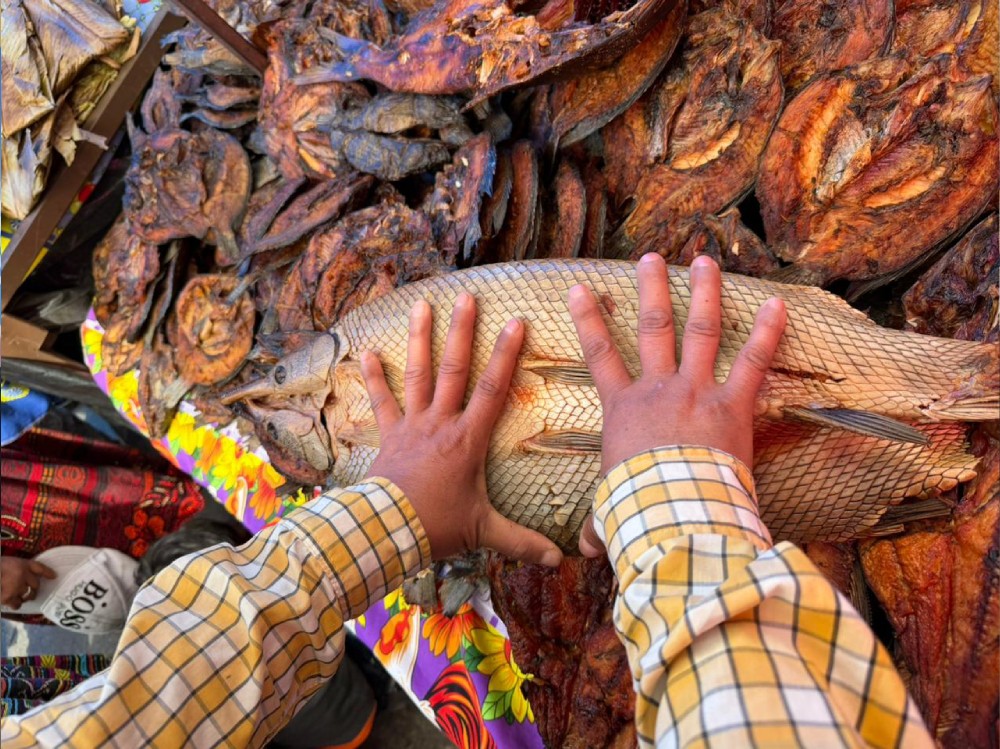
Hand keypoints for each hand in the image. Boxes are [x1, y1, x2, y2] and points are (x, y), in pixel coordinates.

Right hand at [1, 555, 55, 609]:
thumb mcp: (4, 563)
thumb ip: (14, 568)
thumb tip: (21, 575)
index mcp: (22, 564)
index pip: (39, 568)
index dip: (47, 572)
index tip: (54, 576)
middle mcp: (22, 575)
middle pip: (35, 584)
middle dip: (33, 589)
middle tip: (30, 592)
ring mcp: (16, 587)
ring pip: (27, 595)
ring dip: (25, 597)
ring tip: (18, 597)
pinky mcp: (8, 598)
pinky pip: (17, 604)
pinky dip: (15, 605)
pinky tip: (12, 603)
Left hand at [361, 293, 563, 566]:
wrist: (386, 530)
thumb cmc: (437, 526)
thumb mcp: (484, 533)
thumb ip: (522, 542)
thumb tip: (559, 560)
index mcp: (468, 440)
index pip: (494, 389)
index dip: (507, 355)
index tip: (517, 322)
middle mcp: (441, 423)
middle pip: (454, 370)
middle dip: (462, 332)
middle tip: (466, 296)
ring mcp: (412, 425)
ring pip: (418, 375)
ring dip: (419, 339)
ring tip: (421, 305)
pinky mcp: (389, 435)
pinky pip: (381, 401)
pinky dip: (373, 377)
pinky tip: (365, 352)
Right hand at [570, 253, 785, 555]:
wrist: (673, 514)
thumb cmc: (637, 511)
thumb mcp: (608, 513)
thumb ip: (598, 523)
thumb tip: (583, 551)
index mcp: (623, 410)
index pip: (599, 355)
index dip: (587, 320)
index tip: (580, 289)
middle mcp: (657, 389)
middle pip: (652, 328)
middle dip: (651, 289)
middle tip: (651, 259)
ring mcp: (696, 392)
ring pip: (699, 330)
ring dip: (703, 293)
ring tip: (704, 261)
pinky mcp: (733, 406)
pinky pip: (752, 363)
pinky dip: (767, 332)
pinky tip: (778, 302)